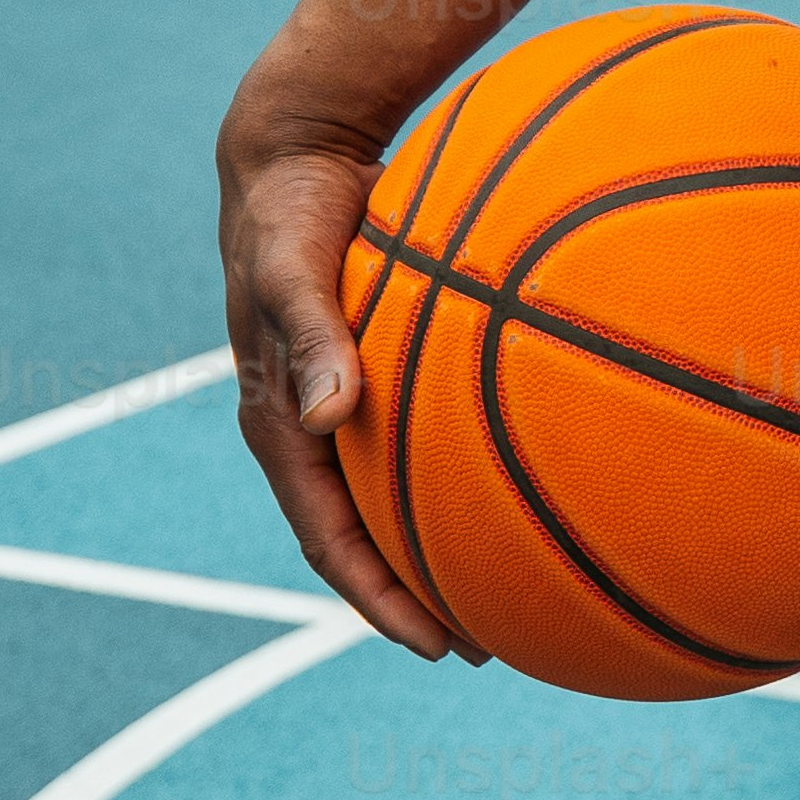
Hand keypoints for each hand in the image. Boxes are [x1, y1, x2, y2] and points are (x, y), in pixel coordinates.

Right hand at [217, 102, 482, 662]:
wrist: (294, 153)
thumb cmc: (287, 212)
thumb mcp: (289, 270)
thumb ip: (309, 336)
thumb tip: (330, 413)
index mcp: (281, 428)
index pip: (331, 543)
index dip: (380, 600)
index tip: (437, 645)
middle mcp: (313, 429)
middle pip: (367, 539)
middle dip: (419, 595)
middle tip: (488, 643)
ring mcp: (343, 402)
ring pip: (394, 497)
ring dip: (440, 545)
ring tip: (511, 585)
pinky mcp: (373, 367)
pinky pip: (416, 440)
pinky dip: (454, 473)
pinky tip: (517, 475)